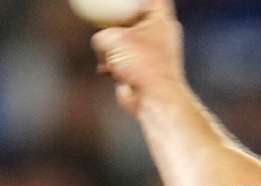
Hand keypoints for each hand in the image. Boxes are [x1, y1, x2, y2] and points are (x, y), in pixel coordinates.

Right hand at [91, 0, 185, 115]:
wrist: (153, 99)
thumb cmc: (142, 65)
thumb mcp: (112, 39)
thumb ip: (101, 34)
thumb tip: (99, 42)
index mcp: (161, 18)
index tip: (122, 0)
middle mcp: (160, 33)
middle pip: (136, 16)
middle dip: (118, 19)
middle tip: (105, 18)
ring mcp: (151, 52)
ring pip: (125, 40)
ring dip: (111, 48)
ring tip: (111, 57)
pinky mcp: (142, 69)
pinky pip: (122, 59)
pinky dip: (113, 64)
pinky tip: (107, 69)